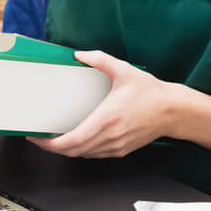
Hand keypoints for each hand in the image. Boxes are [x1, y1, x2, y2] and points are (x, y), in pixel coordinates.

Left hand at [28, 50, 182, 157]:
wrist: (173, 111)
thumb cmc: (150, 92)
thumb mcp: (124, 70)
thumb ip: (100, 60)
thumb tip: (79, 55)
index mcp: (106, 119)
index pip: (71, 141)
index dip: (50, 143)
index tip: (37, 136)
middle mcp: (109, 137)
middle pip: (72, 151)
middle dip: (52, 146)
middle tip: (39, 136)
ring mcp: (115, 147)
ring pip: (82, 155)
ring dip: (66, 149)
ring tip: (53, 137)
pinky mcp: (121, 150)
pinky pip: (94, 154)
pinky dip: (81, 150)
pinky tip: (76, 139)